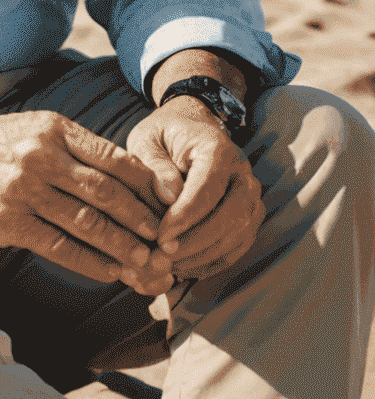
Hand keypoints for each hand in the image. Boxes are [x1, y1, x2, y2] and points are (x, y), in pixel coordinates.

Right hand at [0, 111, 174, 293]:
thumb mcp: (34, 130)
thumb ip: (77, 149)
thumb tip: (133, 179)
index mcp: (53, 130)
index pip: (115, 160)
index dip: (148, 188)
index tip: (169, 207)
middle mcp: (39, 157)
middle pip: (107, 194)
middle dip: (143, 222)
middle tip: (167, 242)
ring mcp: (22, 191)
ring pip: (87, 224)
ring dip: (123, 248)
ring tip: (146, 263)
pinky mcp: (8, 222)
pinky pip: (60, 246)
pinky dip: (90, 262)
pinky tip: (109, 271)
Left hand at [124, 98, 263, 280]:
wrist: (188, 130)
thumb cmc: (162, 136)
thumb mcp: (146, 140)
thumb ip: (154, 164)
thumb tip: (168, 196)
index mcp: (217, 150)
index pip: (207, 190)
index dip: (185, 217)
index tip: (160, 236)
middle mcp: (242, 174)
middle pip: (230, 217)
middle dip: (195, 242)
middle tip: (162, 256)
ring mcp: (251, 197)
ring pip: (238, 235)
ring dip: (202, 256)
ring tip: (167, 265)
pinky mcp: (249, 216)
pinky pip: (238, 246)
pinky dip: (212, 261)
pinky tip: (183, 267)